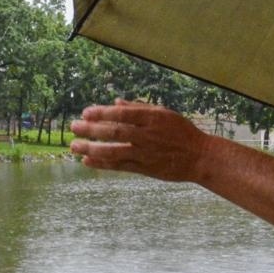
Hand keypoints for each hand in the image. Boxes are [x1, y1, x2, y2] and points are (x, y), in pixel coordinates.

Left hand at [68, 100, 211, 181]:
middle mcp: (147, 135)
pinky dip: (102, 164)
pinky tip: (87, 161)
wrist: (200, 157)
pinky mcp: (145, 169)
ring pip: (113, 151)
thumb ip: (138, 108)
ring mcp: (145, 153)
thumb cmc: (182, 132)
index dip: (101, 112)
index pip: (122, 114)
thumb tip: (115, 103)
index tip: (85, 112)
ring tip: (74, 147)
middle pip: (114, 132)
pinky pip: (120, 166)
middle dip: (91, 129)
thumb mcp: (164, 113)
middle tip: (73, 127)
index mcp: (152, 118)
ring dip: (91, 149)